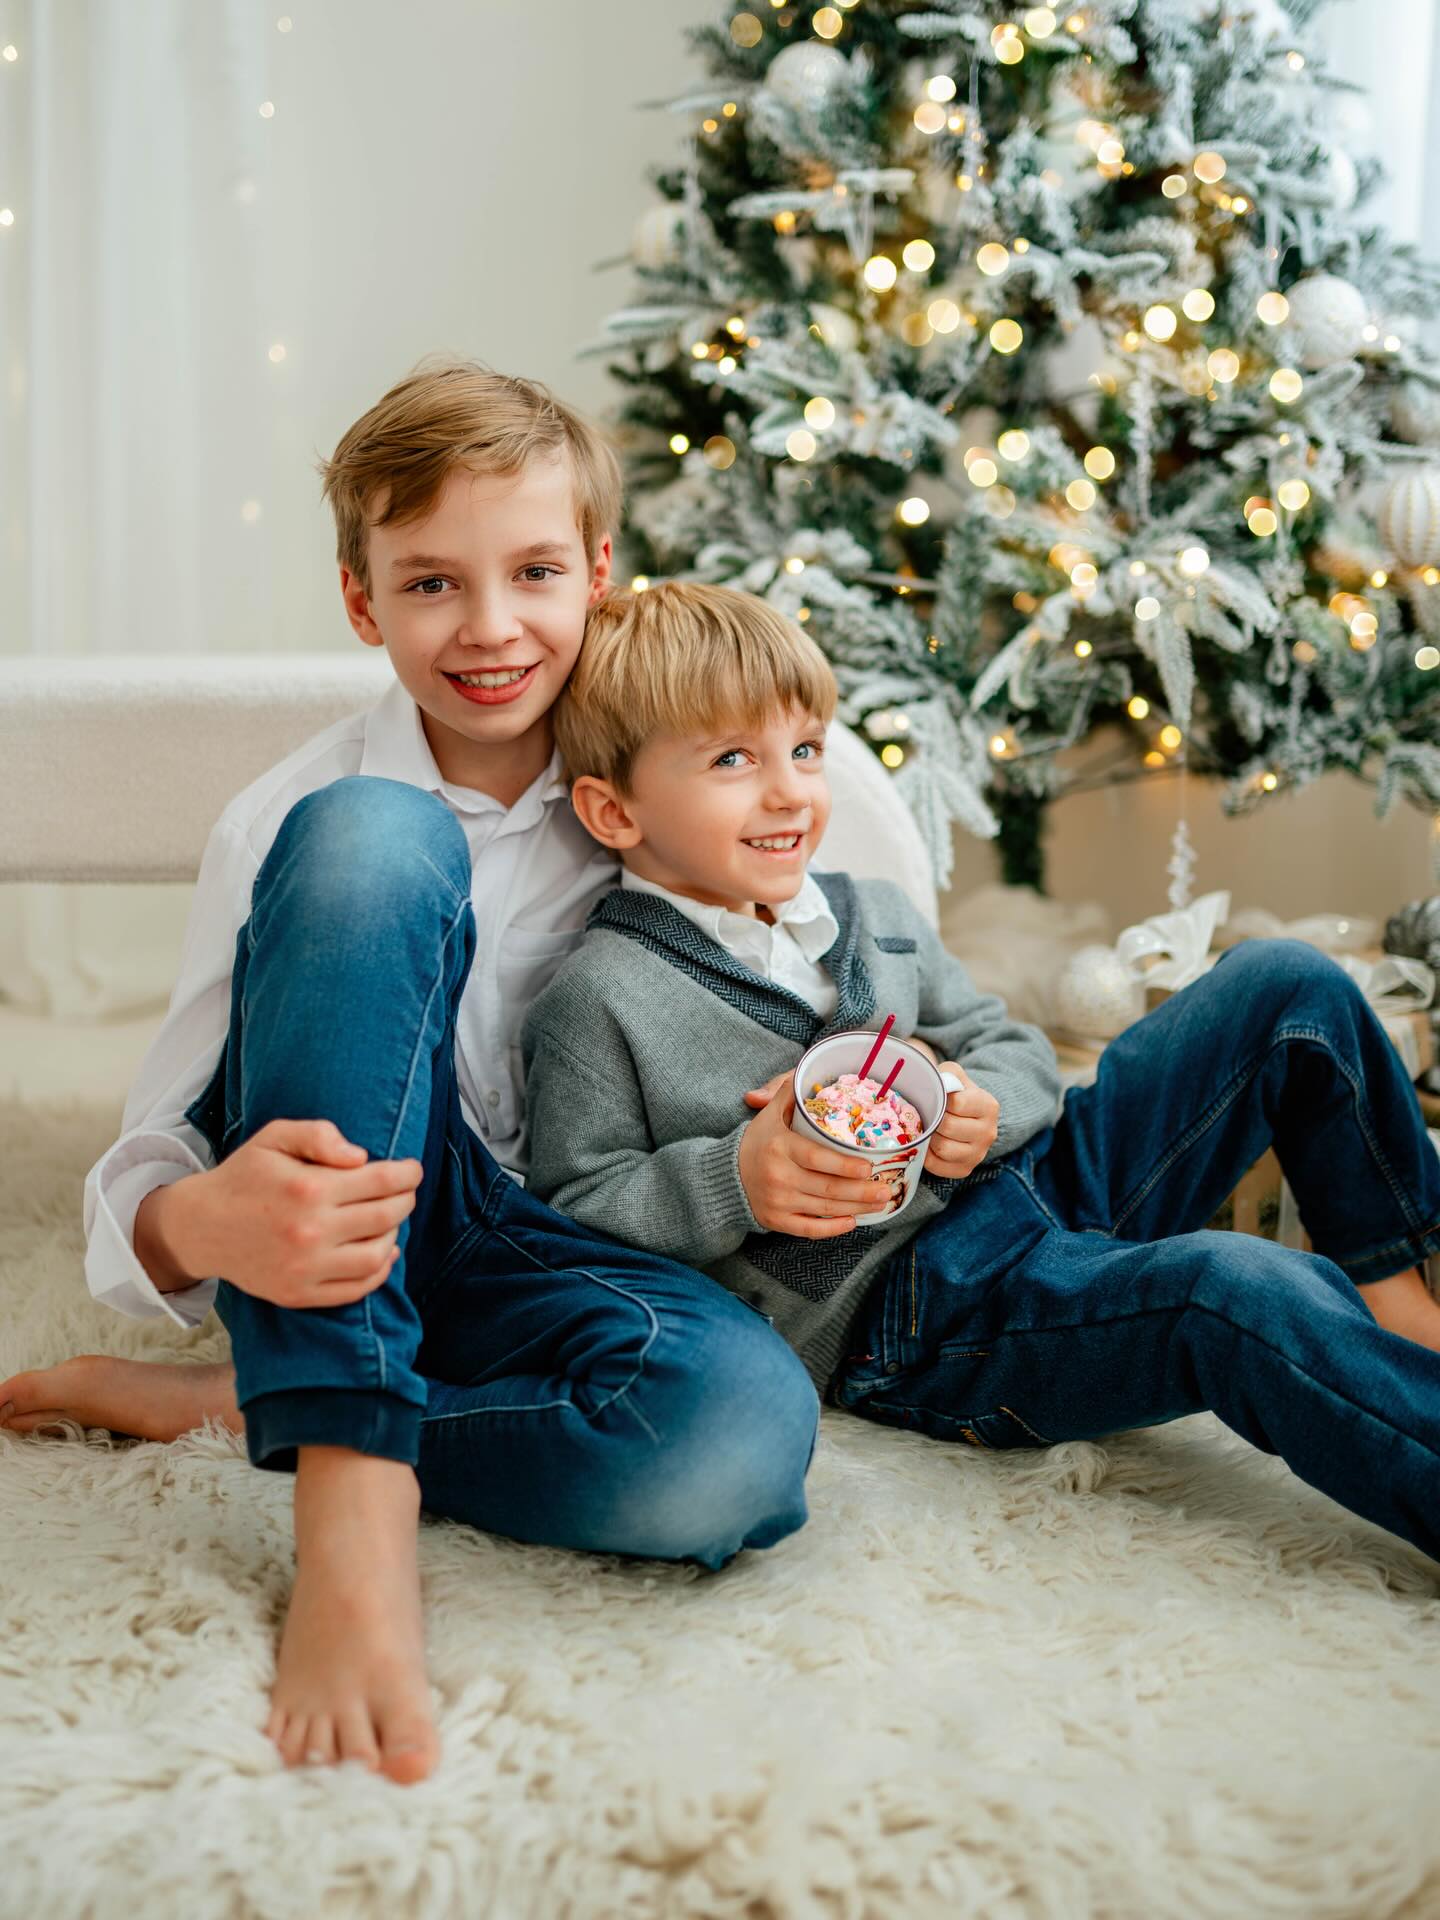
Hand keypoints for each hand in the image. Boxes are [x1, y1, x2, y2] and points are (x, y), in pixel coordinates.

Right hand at [179, 1119, 423, 1308]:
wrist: (201, 1227)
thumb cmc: (244, 1176)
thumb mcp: (275, 1138)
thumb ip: (319, 1135)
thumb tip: (362, 1158)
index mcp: (308, 1189)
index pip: (381, 1182)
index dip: (407, 1174)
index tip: (413, 1170)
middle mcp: (310, 1231)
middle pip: (386, 1217)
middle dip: (406, 1200)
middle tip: (406, 1192)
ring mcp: (305, 1268)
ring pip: (377, 1255)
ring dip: (395, 1234)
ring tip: (390, 1219)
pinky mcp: (299, 1294)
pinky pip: (356, 1289)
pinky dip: (379, 1271)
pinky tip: (383, 1253)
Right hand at [738, 1071, 889, 1238]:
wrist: (727, 1175)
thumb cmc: (758, 1141)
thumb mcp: (771, 1114)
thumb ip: (790, 1092)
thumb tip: (808, 1065)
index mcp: (780, 1147)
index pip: (818, 1158)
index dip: (845, 1166)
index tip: (868, 1167)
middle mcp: (779, 1176)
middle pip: (827, 1188)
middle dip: (861, 1192)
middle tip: (885, 1189)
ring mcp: (778, 1201)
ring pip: (824, 1208)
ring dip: (856, 1208)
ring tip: (879, 1203)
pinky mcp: (776, 1221)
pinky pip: (809, 1229)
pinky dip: (832, 1228)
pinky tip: (852, 1222)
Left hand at [923, 1065, 998, 1180]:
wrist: (966, 1118)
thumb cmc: (956, 1094)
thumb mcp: (955, 1076)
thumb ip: (947, 1073)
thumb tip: (934, 1080)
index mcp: (989, 1106)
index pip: (958, 1104)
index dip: (942, 1100)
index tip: (939, 1099)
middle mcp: (988, 1132)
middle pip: (949, 1127)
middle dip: (934, 1119)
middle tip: (929, 1115)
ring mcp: (978, 1154)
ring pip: (943, 1148)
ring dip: (930, 1138)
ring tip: (929, 1129)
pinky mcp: (965, 1169)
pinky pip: (938, 1165)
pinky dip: (927, 1155)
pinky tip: (929, 1144)